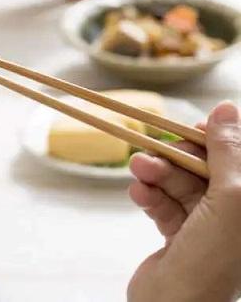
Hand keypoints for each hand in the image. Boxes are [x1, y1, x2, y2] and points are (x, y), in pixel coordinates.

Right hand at [128, 102, 240, 300]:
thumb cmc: (212, 259)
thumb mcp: (230, 197)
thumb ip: (228, 152)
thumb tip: (226, 108)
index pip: (237, 159)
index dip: (216, 140)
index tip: (191, 130)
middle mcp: (234, 214)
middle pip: (204, 169)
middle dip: (174, 159)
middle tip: (148, 154)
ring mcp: (207, 226)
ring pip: (179, 185)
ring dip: (155, 176)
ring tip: (137, 172)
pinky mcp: (180, 236)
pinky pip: (164, 205)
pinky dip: (149, 198)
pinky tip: (138, 195)